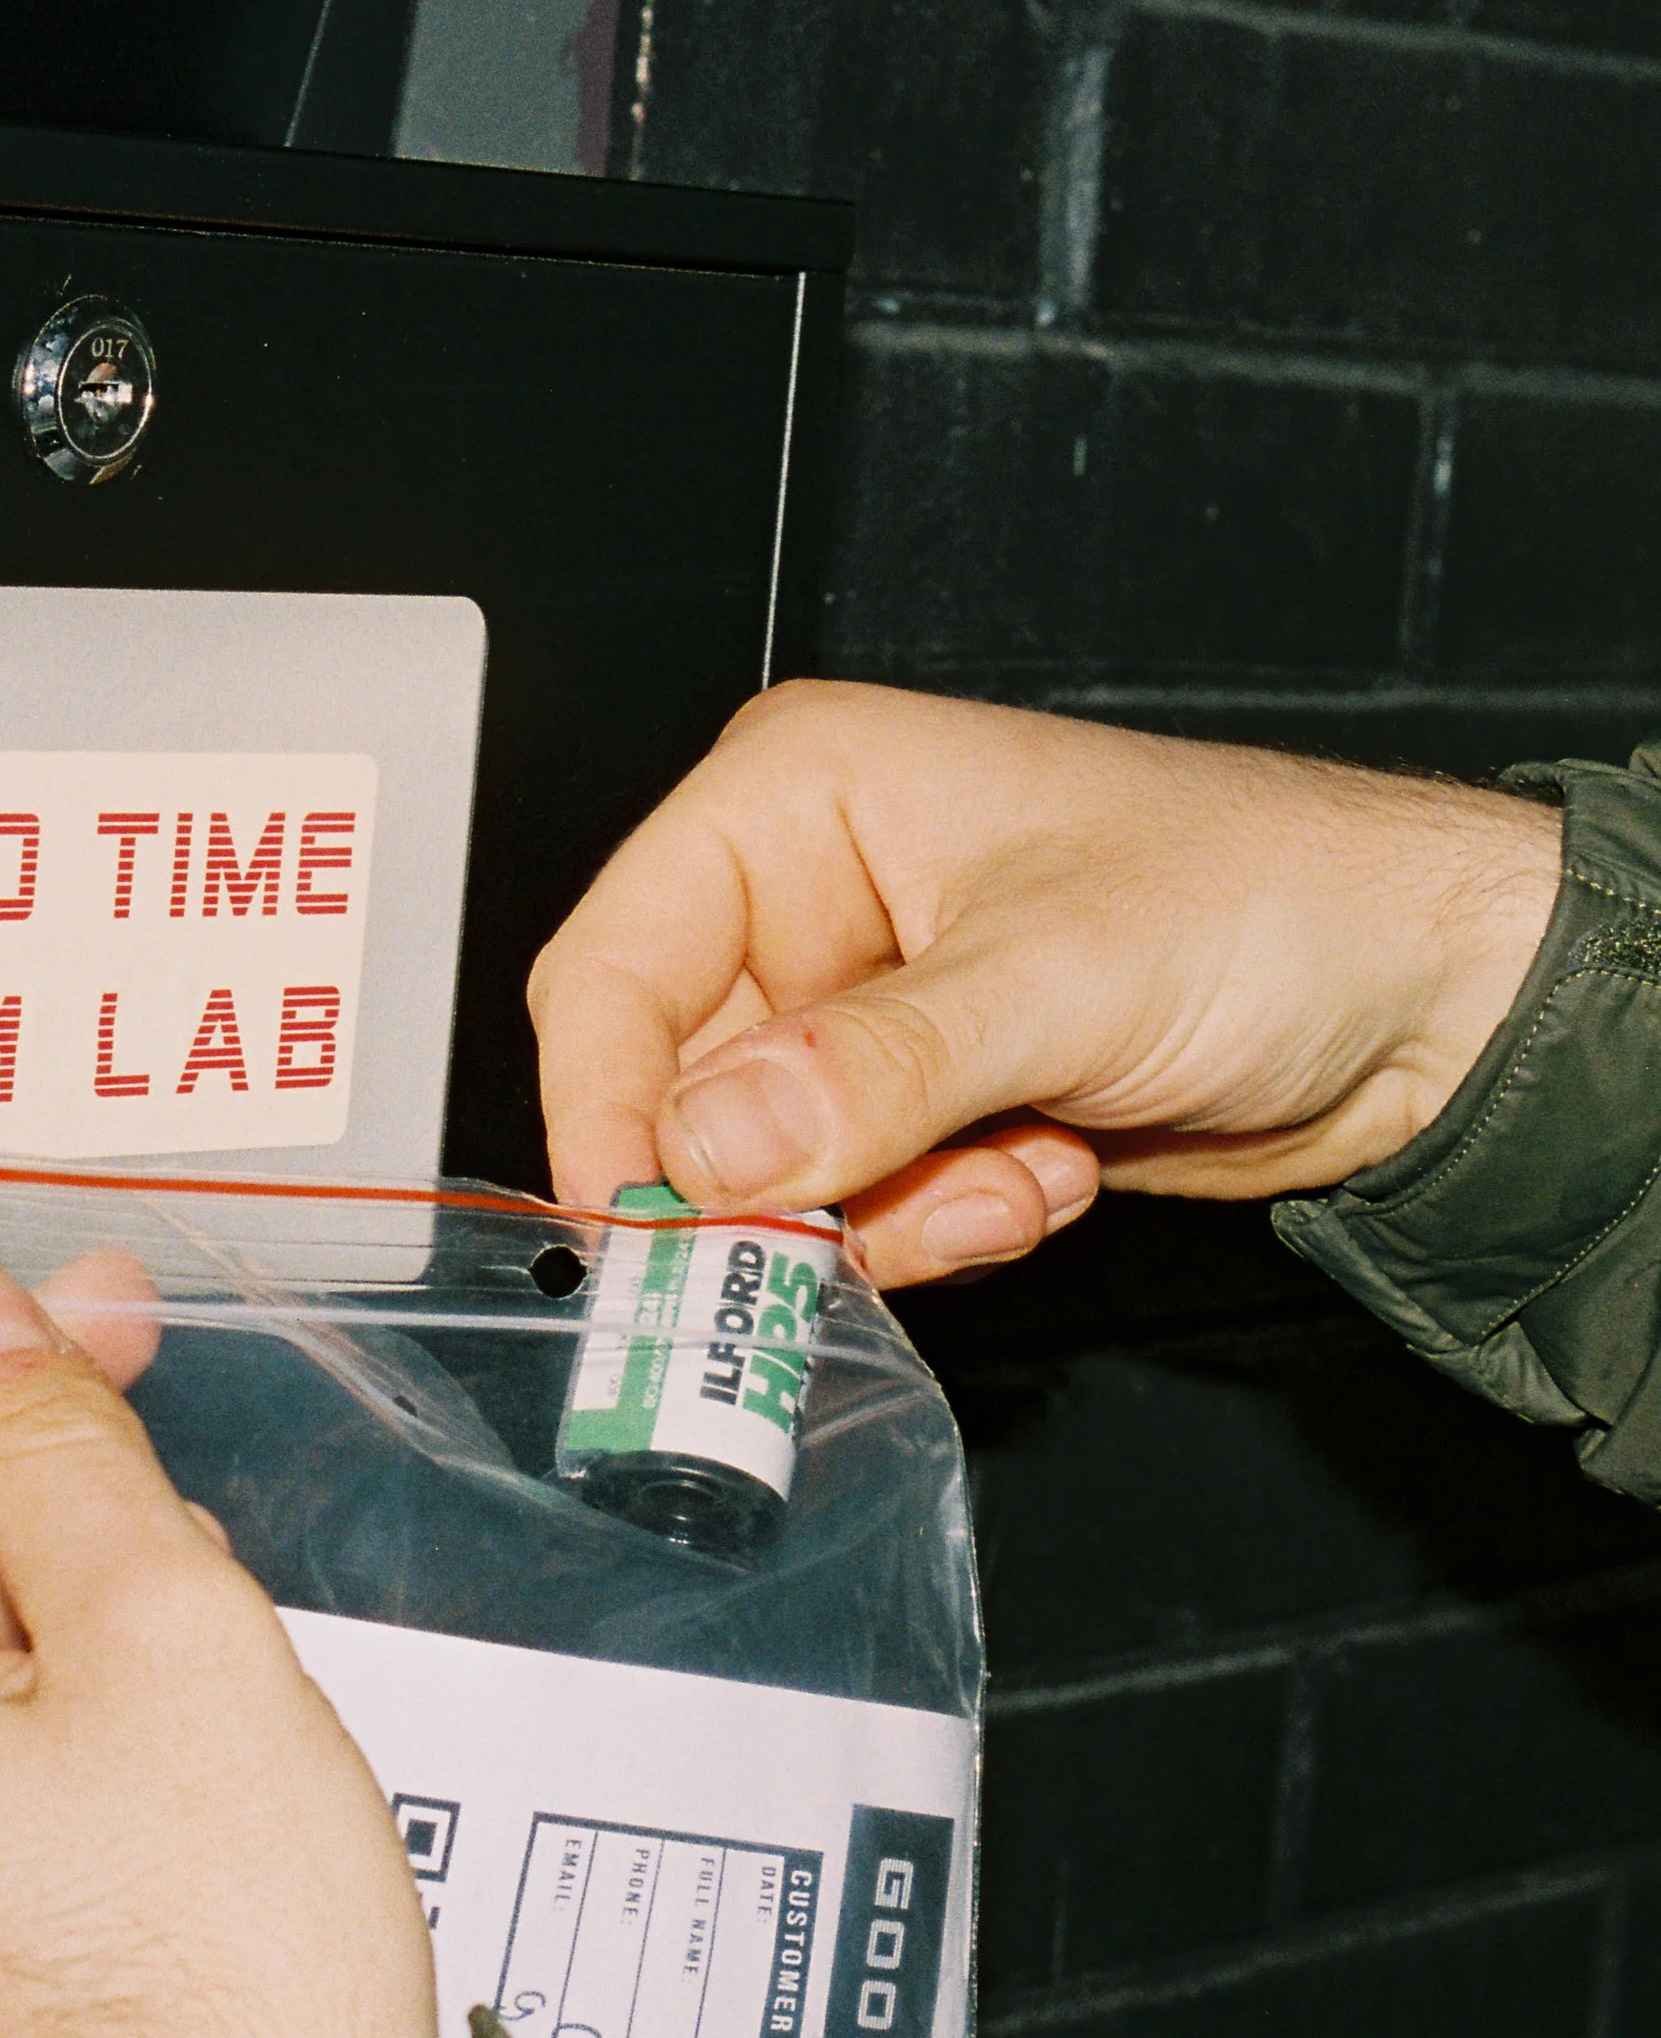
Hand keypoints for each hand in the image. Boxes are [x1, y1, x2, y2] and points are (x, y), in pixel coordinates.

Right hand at [529, 680, 1562, 1285]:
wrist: (1429, 998)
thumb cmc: (1276, 898)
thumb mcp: (1061, 977)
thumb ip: (874, 1068)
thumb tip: (706, 1146)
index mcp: (798, 800)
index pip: (611, 968)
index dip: (608, 1107)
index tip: (644, 1226)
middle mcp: (808, 898)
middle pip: (676, 1089)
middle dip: (773, 1181)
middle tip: (849, 1238)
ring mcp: (862, 1011)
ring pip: (764, 1170)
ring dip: (880, 1210)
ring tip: (1012, 1180)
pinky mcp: (918, 1101)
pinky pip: (853, 1203)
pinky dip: (938, 1222)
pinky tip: (1046, 1174)